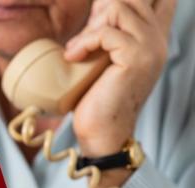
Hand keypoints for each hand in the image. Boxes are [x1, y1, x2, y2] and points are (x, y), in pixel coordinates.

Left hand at [64, 0, 175, 155]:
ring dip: (90, 27)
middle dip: (101, 10)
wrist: (102, 130)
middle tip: (86, 37)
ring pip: (118, 7)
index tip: (98, 17)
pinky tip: (74, 57)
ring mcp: (151, 47)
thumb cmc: (98, 95)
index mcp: (153, 36)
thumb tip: (100, 4)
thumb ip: (110, 31)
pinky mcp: (137, 58)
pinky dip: (84, 42)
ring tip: (79, 50)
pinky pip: (106, 32)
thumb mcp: (106, 55)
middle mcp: (158, 38)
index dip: (123, 1)